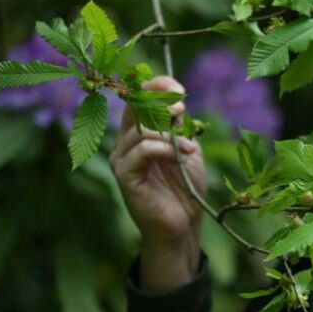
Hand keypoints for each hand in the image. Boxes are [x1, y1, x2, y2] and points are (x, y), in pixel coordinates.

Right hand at [109, 75, 205, 291]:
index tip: (179, 89)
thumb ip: (178, 126)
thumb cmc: (185, 187)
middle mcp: (124, 144)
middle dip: (160, 104)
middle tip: (182, 110)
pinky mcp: (125, 176)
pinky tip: (183, 156)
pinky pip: (142, 150)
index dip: (155, 87)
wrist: (183, 224)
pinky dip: (166, 148)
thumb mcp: (186, 149)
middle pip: (134, 108)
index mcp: (137, 134)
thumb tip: (176, 99)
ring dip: (171, 133)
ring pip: (140, 129)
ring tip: (190, 149)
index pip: (137, 99)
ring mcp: (121, 159)